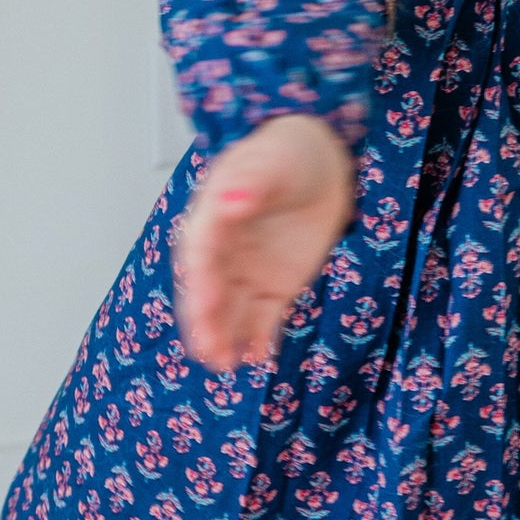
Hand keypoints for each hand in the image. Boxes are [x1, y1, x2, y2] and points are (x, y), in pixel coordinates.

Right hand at [175, 114, 355, 370]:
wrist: (319, 161)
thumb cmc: (284, 155)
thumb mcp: (270, 163)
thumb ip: (249, 184)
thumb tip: (229, 201)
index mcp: (211, 220)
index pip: (201, 256)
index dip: (200, 283)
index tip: (203, 306)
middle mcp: (223, 253)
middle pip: (210, 292)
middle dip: (207, 322)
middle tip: (209, 350)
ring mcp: (247, 272)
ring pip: (232, 312)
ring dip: (226, 338)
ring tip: (225, 364)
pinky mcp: (275, 286)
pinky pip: (264, 318)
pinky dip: (259, 338)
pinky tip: (258, 358)